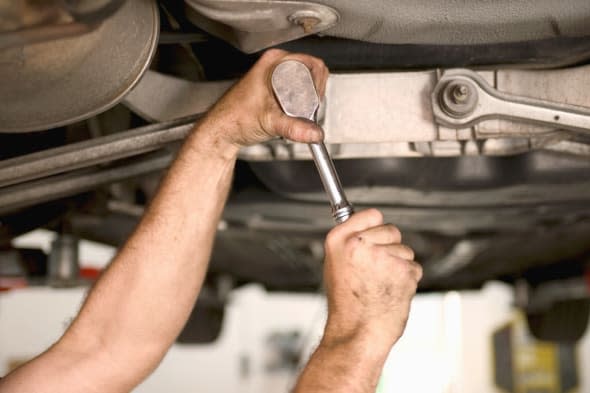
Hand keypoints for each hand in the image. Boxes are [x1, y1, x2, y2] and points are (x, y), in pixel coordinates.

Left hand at [200, 49, 327, 148]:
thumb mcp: (269, 122)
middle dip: (314, 94)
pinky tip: (292, 115)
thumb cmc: (235, 119)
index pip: (312, 64)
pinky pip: (297, 91)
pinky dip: (299, 104)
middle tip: (306, 110)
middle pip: (312, 73)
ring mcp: (274, 76)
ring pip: (305, 83)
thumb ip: (293, 128)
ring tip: (298, 114)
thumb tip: (314, 132)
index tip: (314, 102)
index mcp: (274, 62)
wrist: (223, 131)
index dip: (317, 84)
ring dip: (307, 100)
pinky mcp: (274, 89)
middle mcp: (274, 65)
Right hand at [322, 209, 422, 350]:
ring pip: (405, 250)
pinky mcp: (403, 271)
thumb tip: (370, 225)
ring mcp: (383, 257)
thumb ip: (352, 242)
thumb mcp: (336, 265)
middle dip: (390, 247)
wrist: (357, 333)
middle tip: (375, 271)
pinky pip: (414, 268)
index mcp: (339, 240)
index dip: (376, 228)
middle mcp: (359, 244)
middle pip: (392, 230)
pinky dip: (408, 280)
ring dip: (399, 266)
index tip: (374, 237)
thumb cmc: (347, 304)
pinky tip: (391, 292)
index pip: (372, 214)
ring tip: (381, 285)